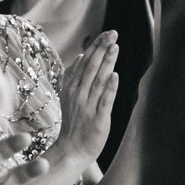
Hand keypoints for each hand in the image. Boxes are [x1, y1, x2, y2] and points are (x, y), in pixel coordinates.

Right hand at [50, 31, 118, 168]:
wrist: (71, 151)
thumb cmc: (74, 123)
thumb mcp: (69, 97)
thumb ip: (73, 77)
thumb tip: (78, 56)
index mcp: (72, 88)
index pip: (85, 63)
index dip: (96, 48)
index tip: (107, 34)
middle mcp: (78, 95)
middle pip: (91, 68)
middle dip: (102, 49)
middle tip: (113, 33)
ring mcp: (87, 107)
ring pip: (98, 81)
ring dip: (106, 63)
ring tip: (114, 47)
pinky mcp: (98, 119)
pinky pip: (104, 102)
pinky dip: (109, 89)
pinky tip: (115, 76)